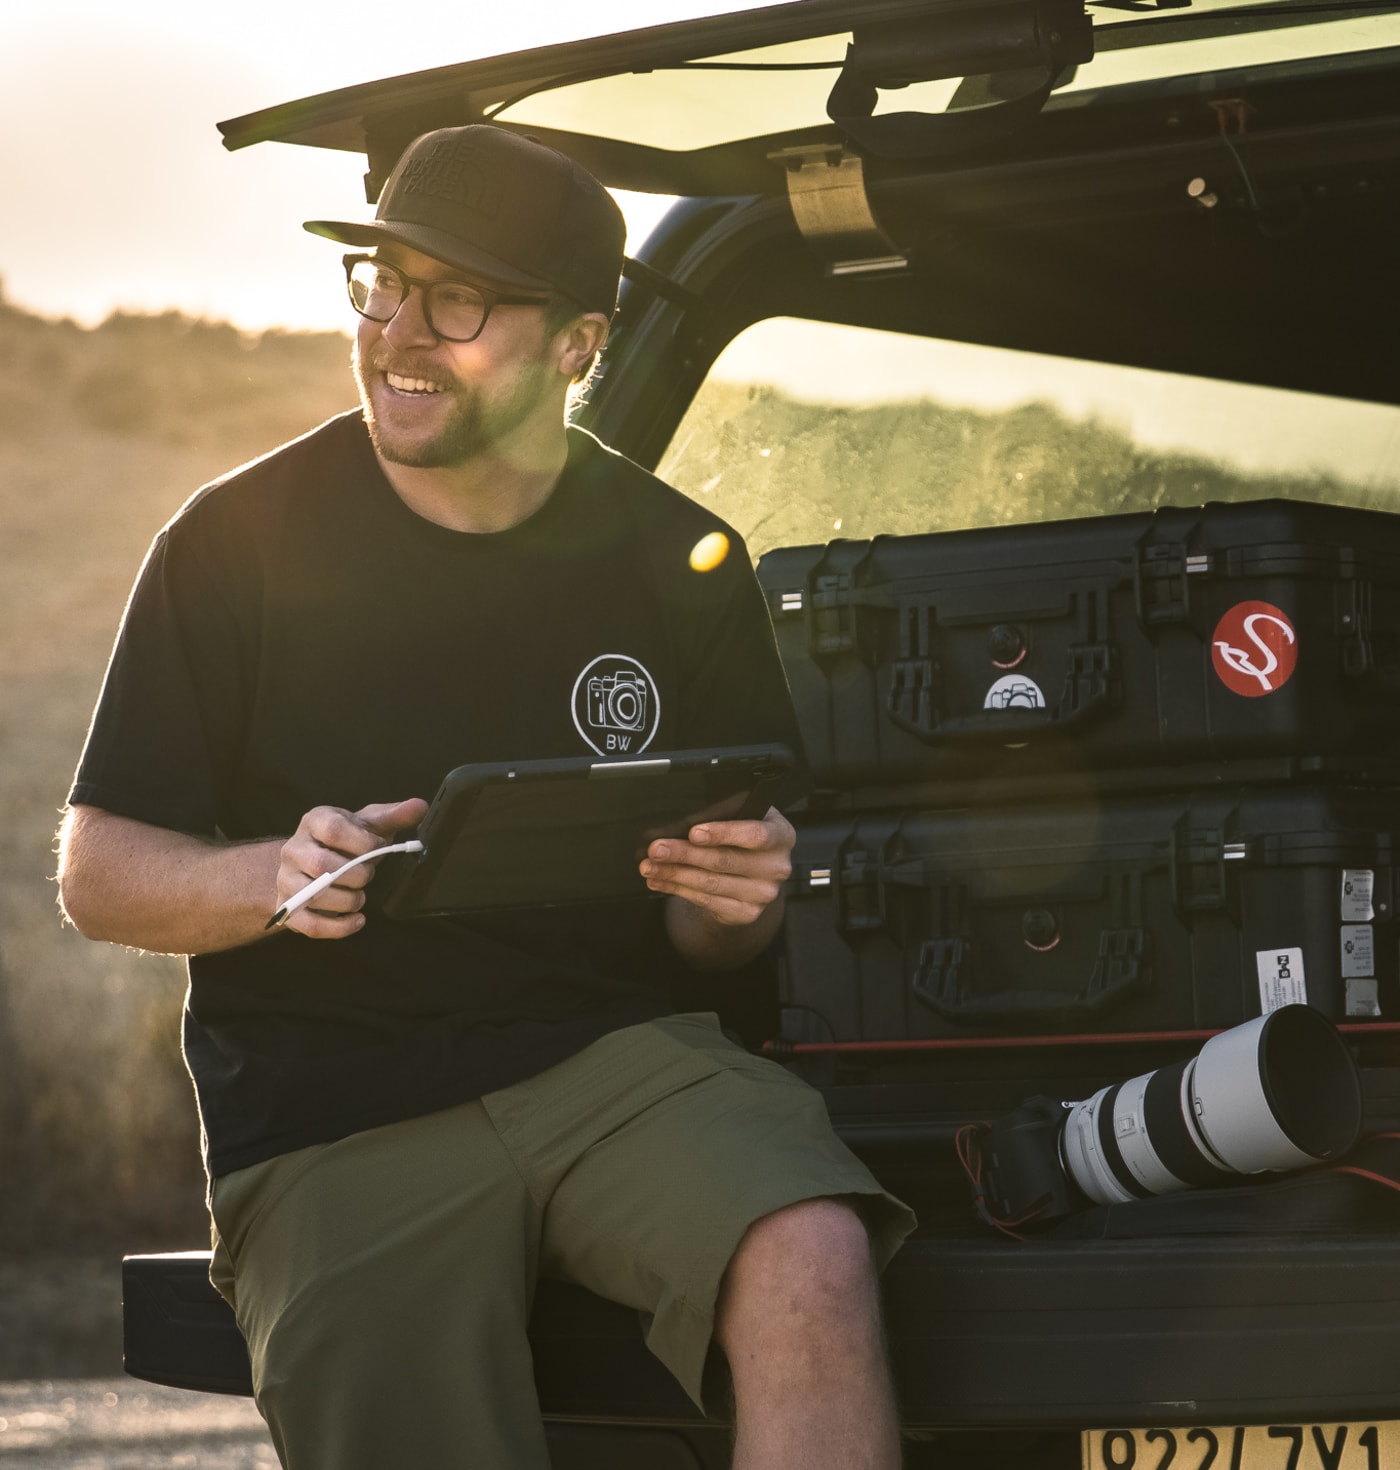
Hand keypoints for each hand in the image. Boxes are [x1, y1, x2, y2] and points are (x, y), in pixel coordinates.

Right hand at [275, 797, 426, 939]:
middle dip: (357, 875)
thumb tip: (420, 806)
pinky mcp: (288, 908)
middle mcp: (293, 849)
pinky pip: (310, 925)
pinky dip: (339, 927)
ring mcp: (285, 879)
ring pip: (314, 895)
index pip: (334, 829)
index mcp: (314, 821)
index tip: (379, 848)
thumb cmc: (346, 841)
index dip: (363, 843)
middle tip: (368, 875)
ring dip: (349, 900)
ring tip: (360, 896)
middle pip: (322, 865)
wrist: (311, 862)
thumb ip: (392, 816)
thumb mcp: (367, 824)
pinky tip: (358, 920)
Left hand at [640, 806, 794, 927]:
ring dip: (674, 873)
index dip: (723, 833)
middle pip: (725, 860)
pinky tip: (660, 880)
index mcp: (781, 834)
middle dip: (685, 854)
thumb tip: (677, 827)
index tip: (693, 832)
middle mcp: (777, 866)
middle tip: (656, 849)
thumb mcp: (737, 816)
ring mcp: (763, 893)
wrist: (754, 876)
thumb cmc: (742, 837)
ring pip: (711, 883)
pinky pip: (706, 901)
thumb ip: (714, 817)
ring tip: (649, 866)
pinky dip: (678, 889)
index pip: (754, 835)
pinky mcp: (747, 913)